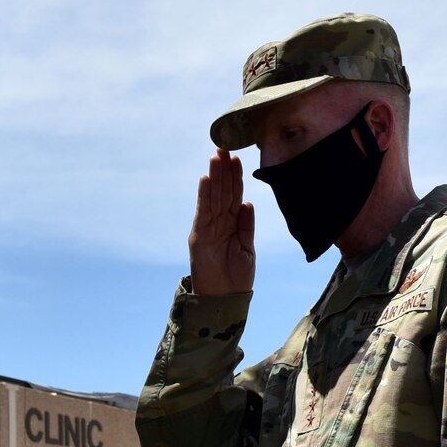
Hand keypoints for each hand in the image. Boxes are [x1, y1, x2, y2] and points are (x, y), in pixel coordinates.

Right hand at [189, 148, 254, 294]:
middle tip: (225, 146)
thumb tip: (247, 202)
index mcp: (232, 224)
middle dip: (224, 170)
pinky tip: (206, 179)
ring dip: (214, 176)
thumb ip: (246, 226)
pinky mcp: (199, 236)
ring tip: (217, 156)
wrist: (225, 299)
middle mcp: (218, 223)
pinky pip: (203, 211)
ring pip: (213, 197)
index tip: (238, 158)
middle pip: (222, 191)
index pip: (233, 195)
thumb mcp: (247, 248)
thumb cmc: (237, 277)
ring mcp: (208, 228)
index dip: (235, 177)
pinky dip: (204, 195)